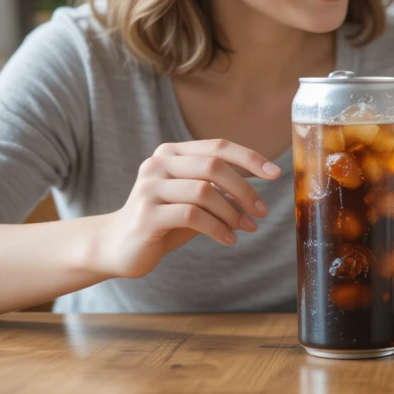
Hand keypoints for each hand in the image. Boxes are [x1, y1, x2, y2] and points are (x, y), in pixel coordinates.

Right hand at [90, 139, 281, 278]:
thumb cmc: (164, 221)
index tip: (276, 174)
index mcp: (171, 153)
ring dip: (232, 212)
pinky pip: (191, 216)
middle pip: (213, 166)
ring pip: (204, 191)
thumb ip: (220, 191)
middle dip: (245, 189)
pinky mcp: (146, 215)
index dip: (250, 158)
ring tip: (245, 228)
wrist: (117, 247)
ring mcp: (149, 188)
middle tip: (262, 211)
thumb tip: (259, 194)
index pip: (218, 146)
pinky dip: (217, 228)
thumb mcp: (195, 201)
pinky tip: (228, 240)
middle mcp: (158, 164)